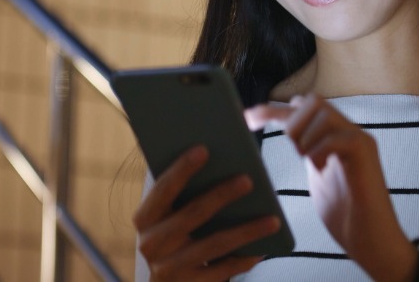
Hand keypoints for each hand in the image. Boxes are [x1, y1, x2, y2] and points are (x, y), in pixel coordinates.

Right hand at [133, 145, 281, 280]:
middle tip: (248, 180)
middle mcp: (151, 244)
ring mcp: (169, 268)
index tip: (204, 149)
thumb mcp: (171, 216)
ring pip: (214, 244)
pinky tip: (263, 249)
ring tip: (273, 220)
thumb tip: (226, 164)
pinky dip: (244, 259)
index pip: (163, 189)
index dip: (182, 169)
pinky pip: (223, 271)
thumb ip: (186, 195)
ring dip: (246, 231)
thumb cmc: (176, 236)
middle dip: (221, 195)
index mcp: (145, 218)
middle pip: (192, 214)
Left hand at [246, 95, 418, 281]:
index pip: (302, 108)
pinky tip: (321, 169)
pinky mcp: (366, 152)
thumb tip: (286, 138)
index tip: (246, 119)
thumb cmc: (347, 216)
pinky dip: (319, 150)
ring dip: (305, 136)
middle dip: (291, 122)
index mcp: (337, 136)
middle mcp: (349, 131)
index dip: (272, 110)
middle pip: (312, 100)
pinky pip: (336, 135)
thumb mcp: (317, 177)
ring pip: (322, 111)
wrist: (373, 243)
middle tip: (294, 153)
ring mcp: (360, 139)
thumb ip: (308, 153)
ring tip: (310, 162)